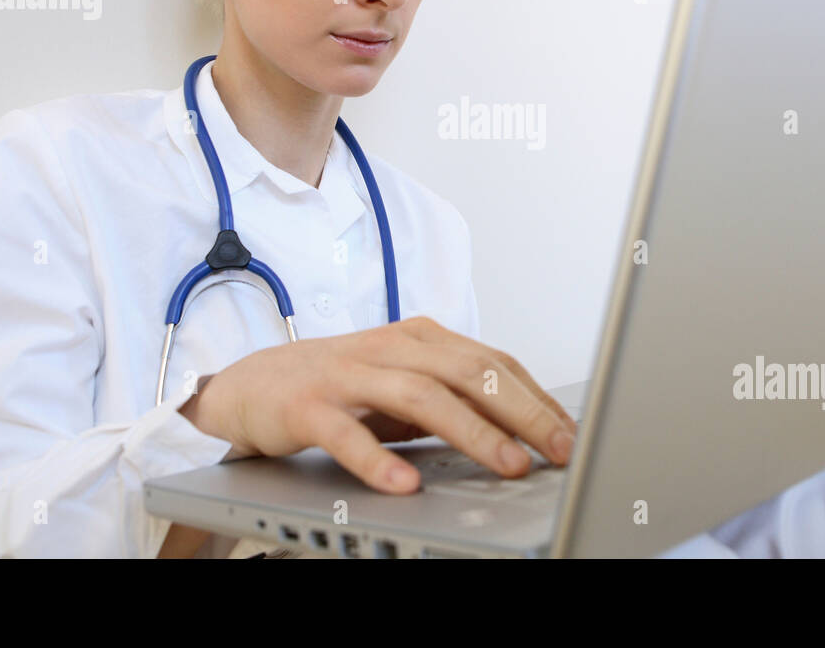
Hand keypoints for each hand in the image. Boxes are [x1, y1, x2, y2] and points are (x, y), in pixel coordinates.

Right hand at [181, 317, 577, 493]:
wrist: (253, 384)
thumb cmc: (341, 386)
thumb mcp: (405, 384)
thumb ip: (455, 398)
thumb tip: (524, 431)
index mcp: (422, 338)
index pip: (493, 363)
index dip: (537, 398)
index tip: (571, 433)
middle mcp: (391, 348)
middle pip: (469, 372)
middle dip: (522, 411)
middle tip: (559, 448)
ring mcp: (349, 374)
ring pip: (422, 397)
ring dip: (472, 432)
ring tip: (507, 464)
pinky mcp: (309, 406)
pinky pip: (348, 435)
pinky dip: (379, 462)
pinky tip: (406, 485)